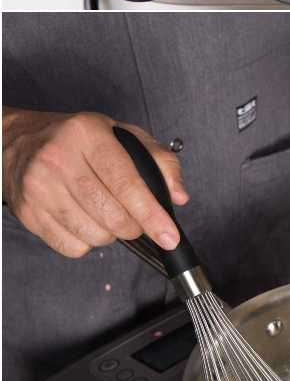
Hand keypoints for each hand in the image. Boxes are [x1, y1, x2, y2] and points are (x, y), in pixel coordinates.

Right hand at [1, 109, 188, 258]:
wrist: (20, 141)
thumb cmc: (77, 139)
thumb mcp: (123, 134)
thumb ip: (159, 160)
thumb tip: (179, 196)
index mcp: (88, 134)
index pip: (126, 183)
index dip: (151, 214)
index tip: (169, 235)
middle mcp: (59, 158)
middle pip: (110, 213)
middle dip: (134, 227)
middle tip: (138, 222)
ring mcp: (38, 186)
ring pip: (91, 234)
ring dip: (111, 235)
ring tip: (108, 215)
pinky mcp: (27, 211)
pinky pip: (69, 246)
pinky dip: (87, 243)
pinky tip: (86, 222)